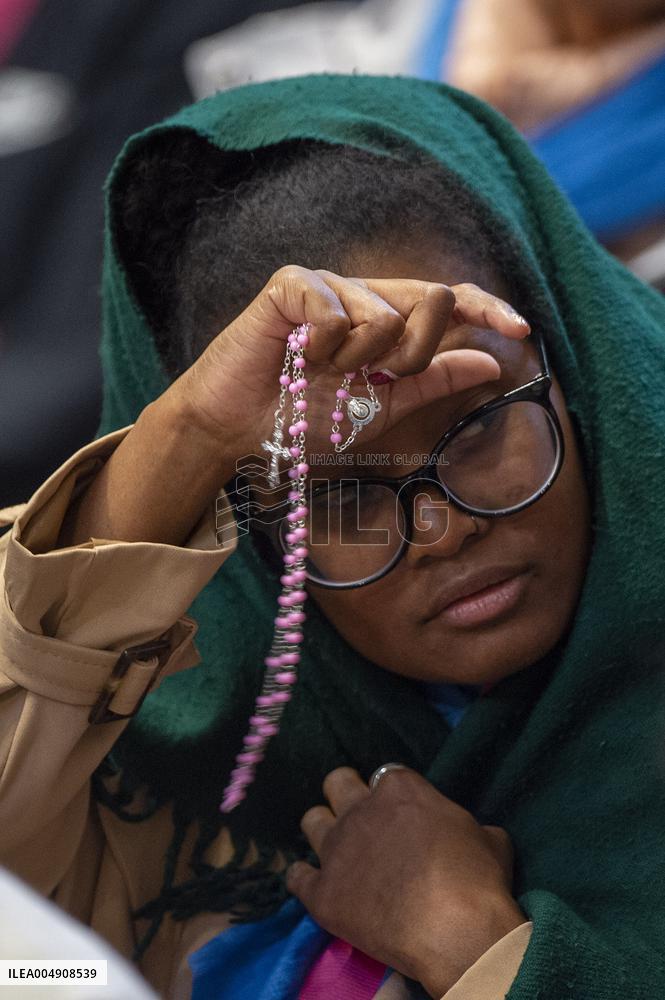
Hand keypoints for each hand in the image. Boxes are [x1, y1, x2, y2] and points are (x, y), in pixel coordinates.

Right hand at [170, 265, 529, 463]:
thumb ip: (431, 382)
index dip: (487, 308)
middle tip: (366, 378)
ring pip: (384, 312)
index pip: (448, 302)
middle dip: (411, 353)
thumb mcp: (378, 410)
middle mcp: (363, 297)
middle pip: (431, 299)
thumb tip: (490, 362)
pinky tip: (296, 356)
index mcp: (386, 324)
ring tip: (319, 372)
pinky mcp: (292, 285)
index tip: (521, 330)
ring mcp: (328, 286)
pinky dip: (321, 345)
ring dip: (355, 360)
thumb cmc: (301, 423)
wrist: (237, 435)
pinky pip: (335, 306)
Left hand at [286, 766, 525, 997]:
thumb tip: (470, 834)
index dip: (395, 795)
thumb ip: (464, 825)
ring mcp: (337, 849)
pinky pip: (296, 876)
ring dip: (323, 830)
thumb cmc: (478, 878)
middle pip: (337, 783)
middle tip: (364, 819)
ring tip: (338, 850)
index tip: (404, 814)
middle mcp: (360, 809)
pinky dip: (304, 878)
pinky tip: (314, 884)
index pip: (387, 776)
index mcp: (399, 788)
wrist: (455, 929)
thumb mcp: (489, 837)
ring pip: (311, 821)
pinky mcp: (321, 891)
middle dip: (347, 795)